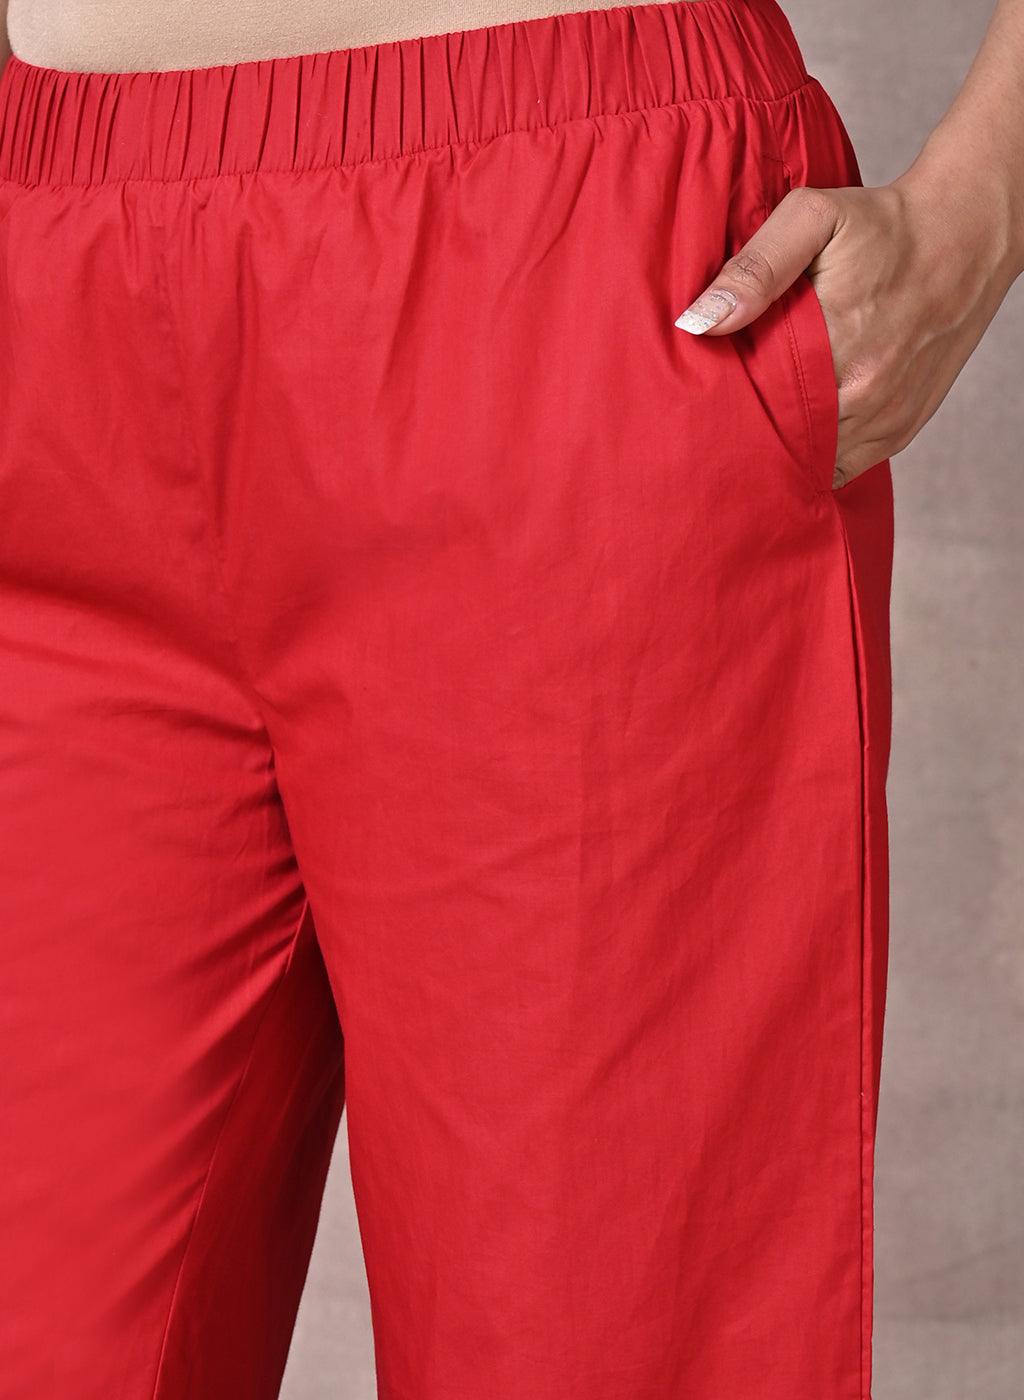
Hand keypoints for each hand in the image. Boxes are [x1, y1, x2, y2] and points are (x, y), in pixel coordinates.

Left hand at [674, 171, 1022, 489]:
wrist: (967, 237)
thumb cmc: (884, 225)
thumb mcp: (814, 218)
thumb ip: (756, 267)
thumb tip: (701, 320)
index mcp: (836, 343)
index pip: (758, 405)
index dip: (727, 411)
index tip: (704, 405)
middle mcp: (864, 392)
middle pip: (783, 441)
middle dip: (751, 435)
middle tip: (721, 420)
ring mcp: (886, 418)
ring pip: (814, 461)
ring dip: (785, 450)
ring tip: (758, 427)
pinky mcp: (900, 429)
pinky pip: (845, 466)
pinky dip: (818, 457)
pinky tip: (797, 434)